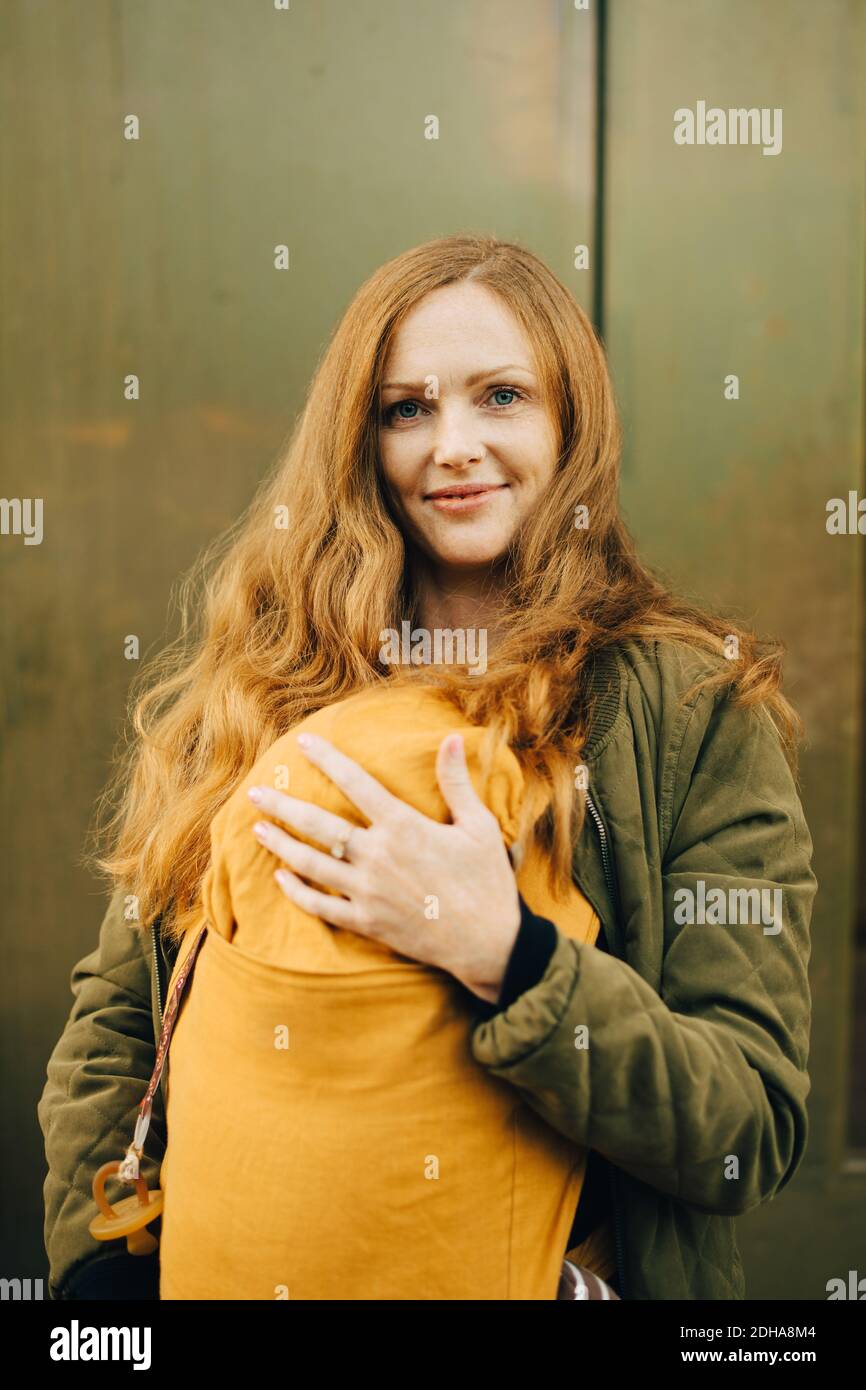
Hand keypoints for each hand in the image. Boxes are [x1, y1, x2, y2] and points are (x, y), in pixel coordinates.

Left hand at [247, 730, 521, 1002]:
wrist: (488, 942)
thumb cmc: (486, 880)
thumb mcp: (478, 825)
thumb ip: (456, 781)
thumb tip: (450, 738)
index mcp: (404, 826)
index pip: (356, 783)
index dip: (328, 759)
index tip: (304, 743)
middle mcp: (378, 856)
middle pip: (318, 825)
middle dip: (283, 806)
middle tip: (255, 792)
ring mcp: (367, 891)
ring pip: (311, 864)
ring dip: (281, 845)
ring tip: (257, 829)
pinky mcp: (366, 922)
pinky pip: (321, 906)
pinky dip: (298, 892)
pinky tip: (281, 878)